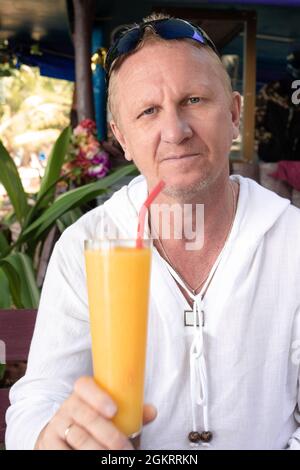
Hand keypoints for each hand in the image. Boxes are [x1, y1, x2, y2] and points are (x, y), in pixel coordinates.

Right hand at [34, 376, 156, 449]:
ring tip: (116, 458)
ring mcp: (57, 425)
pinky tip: (95, 460)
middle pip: (87, 416)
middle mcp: (67, 407)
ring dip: (99, 450)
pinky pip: (64, 451)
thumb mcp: (108, 415)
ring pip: (79, 437)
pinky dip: (80, 456)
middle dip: (109, 434)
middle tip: (125, 448)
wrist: (61, 437)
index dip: (98, 397)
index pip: (84, 386)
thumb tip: (151, 411)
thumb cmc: (93, 422)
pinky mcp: (50, 443)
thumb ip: (129, 412)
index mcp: (82, 393)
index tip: (114, 410)